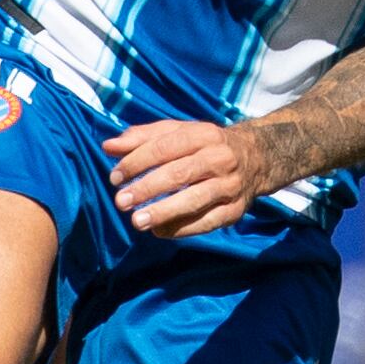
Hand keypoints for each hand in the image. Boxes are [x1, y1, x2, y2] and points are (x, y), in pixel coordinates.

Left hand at [106, 118, 269, 236]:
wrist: (256, 159)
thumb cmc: (204, 145)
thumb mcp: (178, 132)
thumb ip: (142, 138)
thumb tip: (108, 146)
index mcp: (204, 134)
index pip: (165, 147)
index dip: (137, 161)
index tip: (115, 177)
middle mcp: (220, 158)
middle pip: (179, 173)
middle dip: (147, 188)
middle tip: (121, 201)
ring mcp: (230, 186)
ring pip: (195, 199)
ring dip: (163, 211)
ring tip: (137, 221)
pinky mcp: (235, 210)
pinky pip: (207, 222)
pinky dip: (182, 228)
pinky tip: (159, 231)